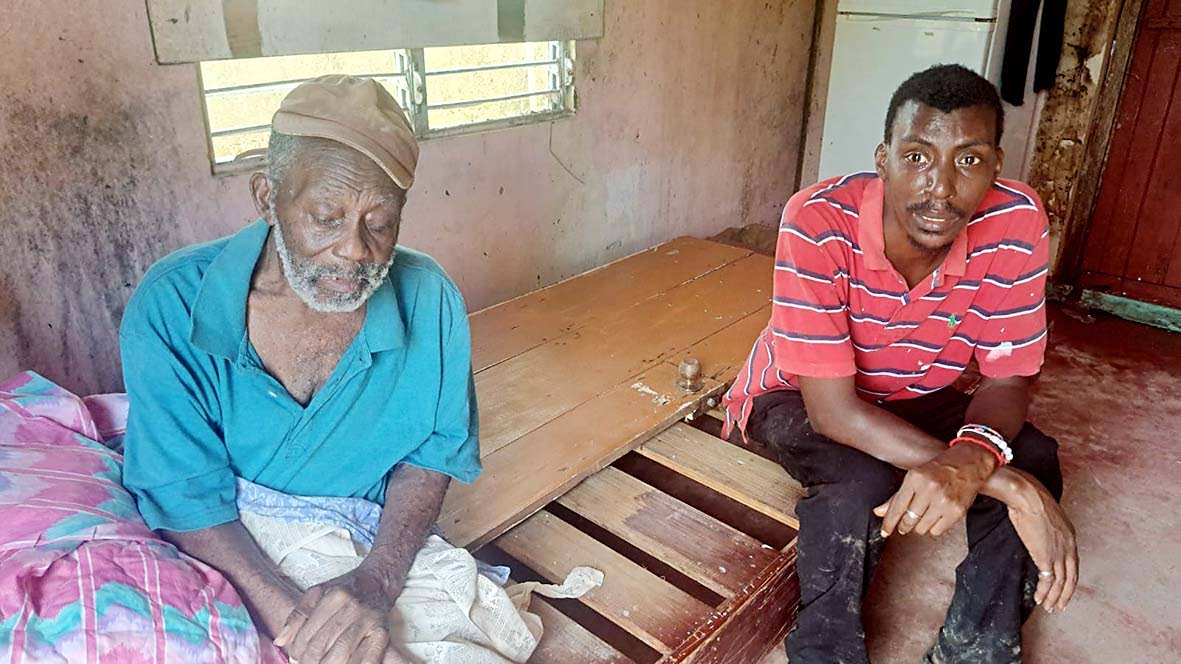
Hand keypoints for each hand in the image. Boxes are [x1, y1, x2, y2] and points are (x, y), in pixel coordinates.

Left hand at [274, 565, 401, 663]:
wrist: (376, 584)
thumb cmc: (345, 591)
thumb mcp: (317, 594)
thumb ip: (297, 615)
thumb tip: (281, 641)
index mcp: (334, 597)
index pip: (307, 634)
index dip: (296, 651)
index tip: (295, 656)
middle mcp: (353, 608)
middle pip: (322, 646)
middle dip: (309, 661)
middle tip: (306, 663)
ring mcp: (369, 622)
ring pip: (340, 655)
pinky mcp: (383, 634)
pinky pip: (366, 659)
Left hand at [875, 443, 998, 537]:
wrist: (969, 464)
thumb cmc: (940, 469)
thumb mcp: (915, 476)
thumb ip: (896, 496)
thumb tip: (879, 512)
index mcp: (915, 478)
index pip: (897, 506)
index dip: (889, 522)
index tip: (885, 531)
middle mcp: (929, 489)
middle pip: (909, 520)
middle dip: (904, 525)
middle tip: (905, 524)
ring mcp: (944, 501)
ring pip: (922, 528)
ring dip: (920, 525)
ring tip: (925, 514)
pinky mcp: (956, 511)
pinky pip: (937, 531)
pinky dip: (934, 527)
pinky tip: (936, 517)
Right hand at [1007, 479, 1078, 612]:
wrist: (1026, 496)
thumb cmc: (1030, 499)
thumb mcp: (1045, 515)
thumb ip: (1046, 528)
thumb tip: (1037, 531)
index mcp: (1070, 536)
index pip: (1073, 563)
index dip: (1069, 578)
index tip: (1063, 587)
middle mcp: (1069, 547)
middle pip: (1072, 577)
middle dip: (1066, 594)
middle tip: (1060, 605)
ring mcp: (1058, 553)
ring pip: (1061, 583)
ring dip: (1055, 597)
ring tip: (1050, 607)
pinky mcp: (1045, 557)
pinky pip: (1048, 581)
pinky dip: (1045, 592)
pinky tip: (1040, 599)